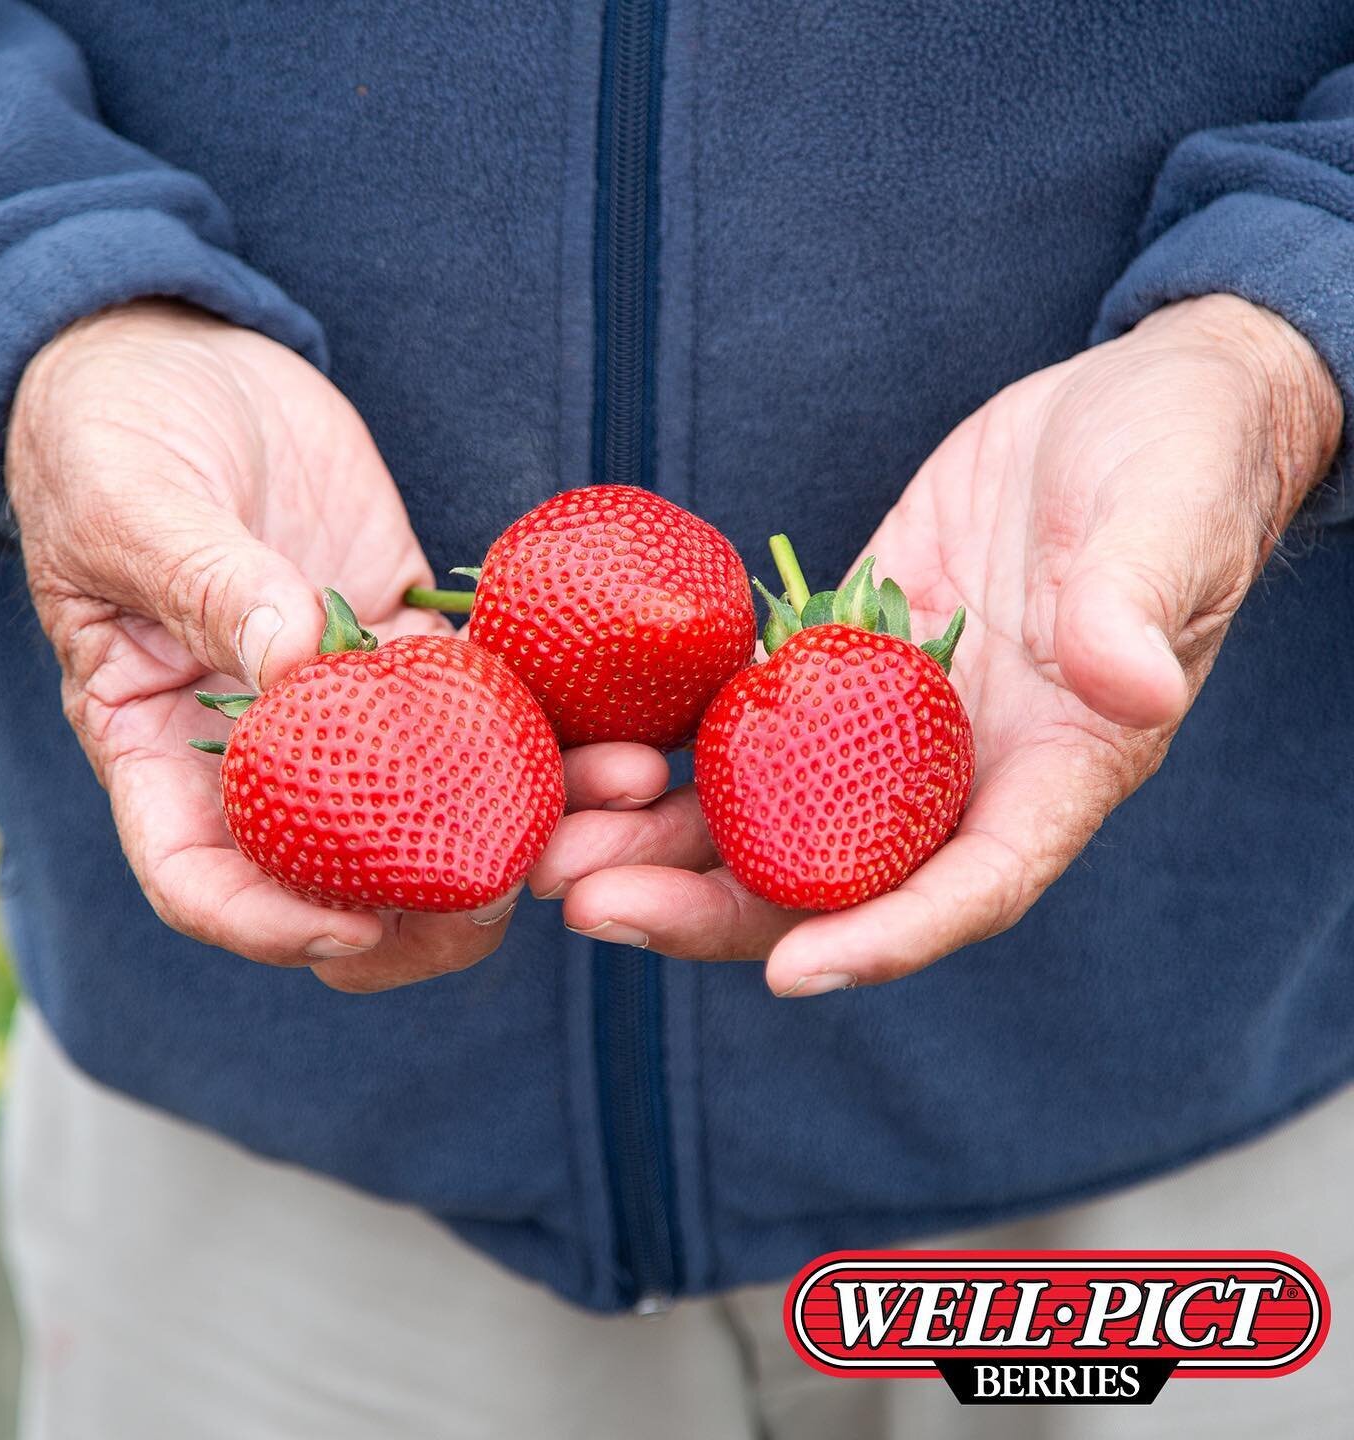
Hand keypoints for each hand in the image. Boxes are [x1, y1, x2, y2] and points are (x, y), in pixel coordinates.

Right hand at [8, 301, 663, 991]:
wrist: (185, 361)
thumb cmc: (113, 429)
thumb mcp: (130, 502)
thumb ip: (206, 583)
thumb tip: (298, 662)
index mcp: (155, 738)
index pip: (200, 877)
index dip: (270, 925)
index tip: (355, 931)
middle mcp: (259, 742)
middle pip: (336, 872)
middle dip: (423, 911)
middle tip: (504, 898)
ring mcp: (342, 699)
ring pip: (432, 795)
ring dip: (524, 818)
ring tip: (617, 802)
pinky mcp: (406, 640)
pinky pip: (482, 701)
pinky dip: (548, 727)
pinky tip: (621, 732)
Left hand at [529, 296, 1342, 994]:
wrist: (1125, 410)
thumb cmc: (1180, 463)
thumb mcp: (1169, 522)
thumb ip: (1140, 607)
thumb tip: (1127, 687)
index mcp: (1055, 768)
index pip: (971, 886)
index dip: (885, 941)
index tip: (792, 973)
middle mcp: (957, 768)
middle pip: (826, 876)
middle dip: (708, 908)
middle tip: (589, 909)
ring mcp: (887, 719)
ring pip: (762, 811)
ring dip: (655, 842)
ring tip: (547, 855)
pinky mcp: (834, 655)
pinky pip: (742, 718)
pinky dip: (665, 745)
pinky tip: (583, 752)